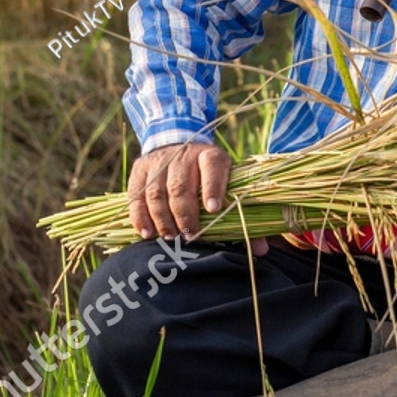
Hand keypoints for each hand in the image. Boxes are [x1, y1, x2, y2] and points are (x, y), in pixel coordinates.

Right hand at [127, 142, 268, 254]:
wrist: (179, 147)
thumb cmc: (209, 177)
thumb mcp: (228, 185)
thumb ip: (242, 215)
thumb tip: (261, 249)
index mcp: (211, 157)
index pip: (213, 168)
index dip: (212, 188)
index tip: (214, 209)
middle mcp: (184, 155)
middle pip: (181, 185)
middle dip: (185, 214)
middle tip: (189, 235)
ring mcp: (159, 161)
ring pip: (156, 191)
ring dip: (162, 218)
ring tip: (169, 237)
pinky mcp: (140, 169)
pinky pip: (136, 194)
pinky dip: (140, 216)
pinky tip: (146, 232)